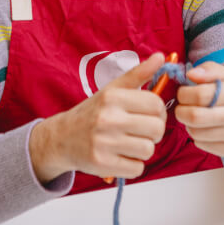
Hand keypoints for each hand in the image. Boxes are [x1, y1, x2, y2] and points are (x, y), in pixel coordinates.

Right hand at [29, 52, 166, 182]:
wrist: (62, 138)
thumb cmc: (93, 112)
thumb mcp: (112, 89)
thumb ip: (139, 74)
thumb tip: (161, 56)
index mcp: (113, 97)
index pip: (156, 104)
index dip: (158, 111)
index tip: (149, 114)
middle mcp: (108, 118)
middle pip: (157, 129)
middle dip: (154, 131)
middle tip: (141, 131)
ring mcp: (104, 143)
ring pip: (149, 150)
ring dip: (144, 149)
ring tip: (131, 143)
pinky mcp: (102, 164)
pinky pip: (137, 168)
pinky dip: (133, 164)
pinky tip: (122, 155)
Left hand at [174, 62, 223, 171]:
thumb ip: (211, 70)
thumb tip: (190, 74)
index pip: (201, 94)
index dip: (184, 94)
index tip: (183, 93)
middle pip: (195, 116)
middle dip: (181, 111)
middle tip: (182, 107)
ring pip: (196, 132)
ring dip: (188, 125)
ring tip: (195, 118)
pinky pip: (203, 145)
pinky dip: (198, 137)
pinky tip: (206, 129)